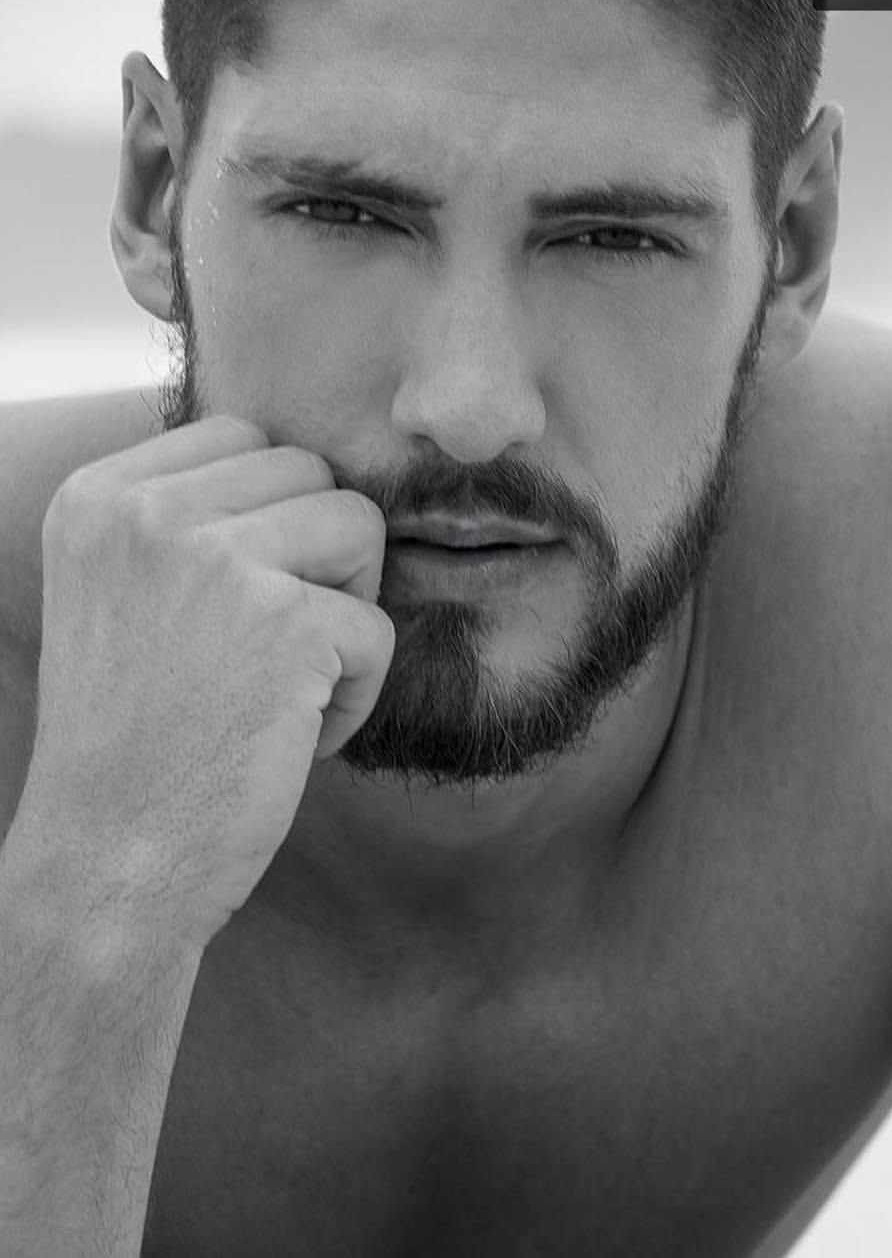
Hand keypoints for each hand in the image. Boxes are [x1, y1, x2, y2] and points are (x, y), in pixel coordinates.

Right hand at [15, 416, 394, 948]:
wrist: (108, 863)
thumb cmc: (134, 742)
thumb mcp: (123, 595)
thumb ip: (193, 520)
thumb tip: (315, 475)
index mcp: (100, 495)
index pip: (243, 439)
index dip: (271, 522)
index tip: (235, 609)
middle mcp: (147, 511)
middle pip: (311, 474)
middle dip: (316, 561)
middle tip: (271, 650)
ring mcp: (215, 559)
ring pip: (359, 528)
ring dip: (345, 613)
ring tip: (286, 685)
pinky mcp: (286, 622)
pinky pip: (379, 626)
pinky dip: (356, 692)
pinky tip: (293, 737)